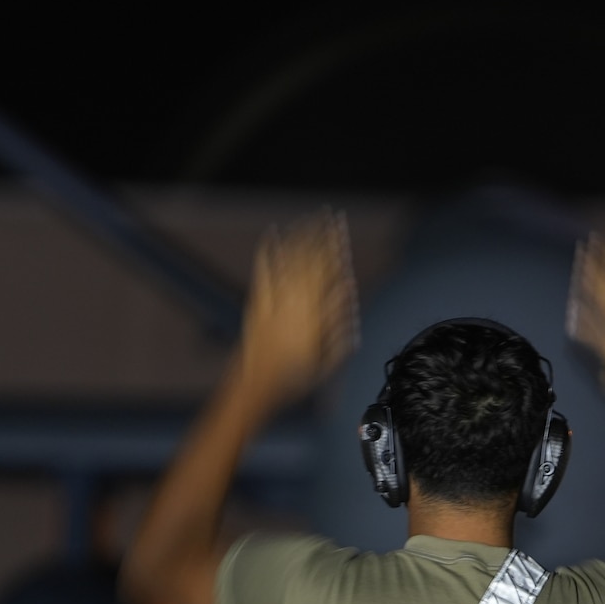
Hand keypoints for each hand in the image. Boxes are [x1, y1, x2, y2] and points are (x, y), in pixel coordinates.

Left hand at [237, 211, 357, 405]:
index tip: (343, 233)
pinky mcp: (258, 306)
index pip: (329, 275)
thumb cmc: (292, 380)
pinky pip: (264, 273)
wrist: (256, 387)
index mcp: (314, 317)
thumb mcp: (326, 361)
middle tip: (330, 216)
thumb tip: (348, 294)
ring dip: (299, 238)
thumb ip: (339, 326)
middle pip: (311, 262)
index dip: (337, 251)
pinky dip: (268, 252)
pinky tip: (272, 235)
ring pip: (289, 263)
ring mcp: (274, 303)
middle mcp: (294, 305)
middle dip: (321, 237)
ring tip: (308, 218)